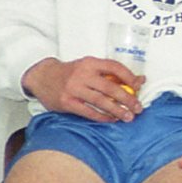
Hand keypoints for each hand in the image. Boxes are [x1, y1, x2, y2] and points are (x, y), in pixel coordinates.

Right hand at [23, 56, 143, 121]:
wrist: (42, 76)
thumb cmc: (70, 73)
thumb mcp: (88, 67)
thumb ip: (109, 73)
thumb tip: (138, 81)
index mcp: (89, 63)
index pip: (114, 67)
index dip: (129, 77)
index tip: (139, 86)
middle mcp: (82, 74)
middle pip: (110, 87)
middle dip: (127, 99)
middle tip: (138, 107)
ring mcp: (74, 89)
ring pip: (101, 101)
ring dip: (117, 110)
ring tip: (128, 116)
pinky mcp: (67, 102)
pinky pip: (89, 112)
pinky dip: (102, 117)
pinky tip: (111, 119)